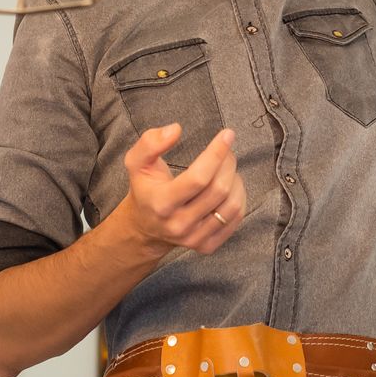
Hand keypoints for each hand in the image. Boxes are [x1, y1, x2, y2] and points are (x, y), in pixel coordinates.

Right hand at [121, 123, 246, 255]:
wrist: (145, 226)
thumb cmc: (145, 188)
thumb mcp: (136, 163)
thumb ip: (150, 143)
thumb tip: (175, 130)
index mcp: (161, 203)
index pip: (199, 178)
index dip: (217, 153)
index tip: (227, 134)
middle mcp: (178, 224)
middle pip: (219, 190)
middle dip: (228, 163)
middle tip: (227, 150)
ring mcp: (194, 238)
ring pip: (231, 205)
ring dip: (235, 179)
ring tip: (228, 168)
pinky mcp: (207, 246)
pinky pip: (236, 219)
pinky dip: (239, 197)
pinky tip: (230, 186)